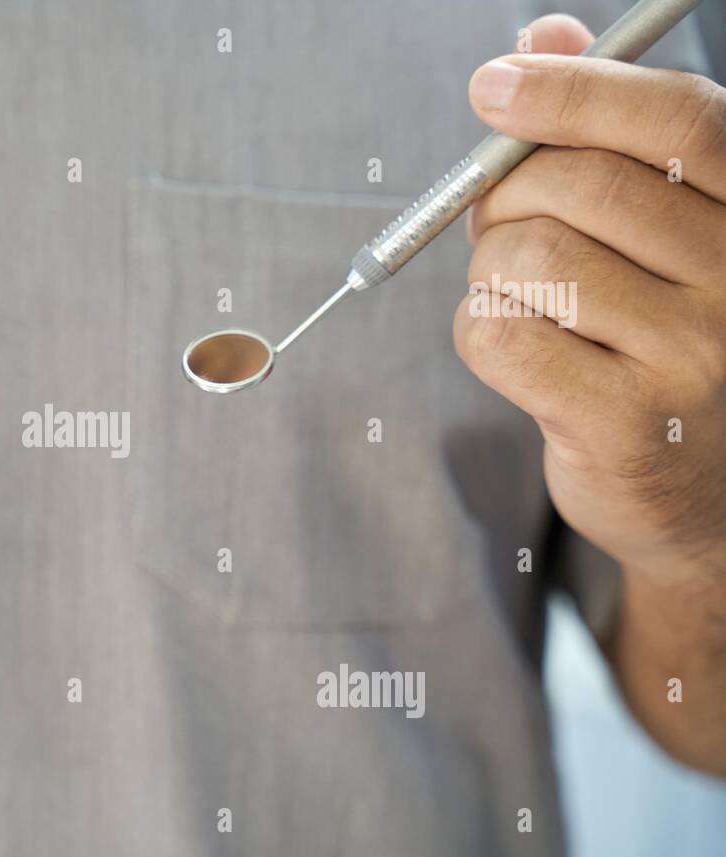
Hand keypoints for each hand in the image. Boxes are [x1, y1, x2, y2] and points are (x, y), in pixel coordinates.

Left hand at [455, 16, 725, 771]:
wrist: (698, 489)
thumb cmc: (655, 337)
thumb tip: (541, 40)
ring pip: (527, 260)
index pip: (675, 118)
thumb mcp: (650, 226)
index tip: (493, 85)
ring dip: (492, 274)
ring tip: (526, 302)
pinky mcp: (629, 426)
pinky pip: (500, 335)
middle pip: (576, 187)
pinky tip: (519, 350)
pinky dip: (480, 331)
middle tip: (504, 231)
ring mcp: (695, 356)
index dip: (574, 90)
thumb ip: (603, 133)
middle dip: (506, 199)